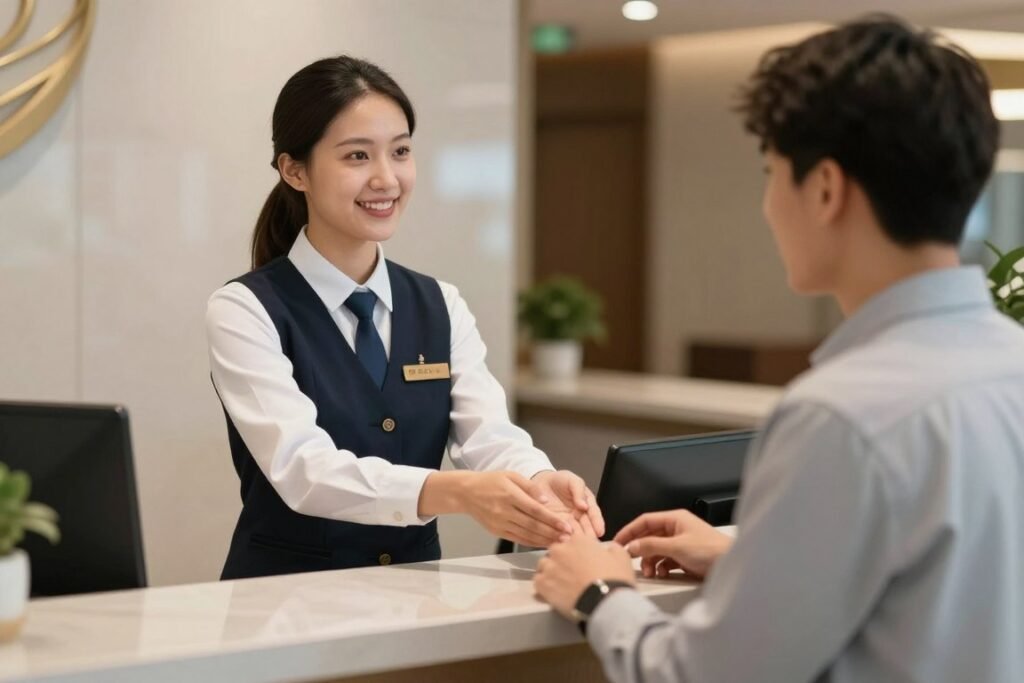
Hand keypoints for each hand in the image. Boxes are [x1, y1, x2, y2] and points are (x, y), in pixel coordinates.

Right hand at [420, 471, 571, 547]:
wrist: (467, 492)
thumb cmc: (492, 481)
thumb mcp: (511, 475)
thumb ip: (530, 487)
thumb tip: (546, 500)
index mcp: (510, 495)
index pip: (535, 510)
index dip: (552, 519)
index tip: (566, 525)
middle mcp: (505, 510)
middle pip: (532, 525)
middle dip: (552, 532)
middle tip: (569, 538)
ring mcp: (500, 522)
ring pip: (526, 534)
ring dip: (544, 540)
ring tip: (559, 543)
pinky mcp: (497, 531)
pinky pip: (517, 539)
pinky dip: (531, 542)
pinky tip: (543, 543)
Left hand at [531, 470, 604, 538]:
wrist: (541, 484)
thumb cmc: (560, 481)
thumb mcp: (572, 481)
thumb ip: (579, 491)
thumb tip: (585, 505)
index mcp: (586, 506)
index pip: (593, 515)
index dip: (597, 523)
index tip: (599, 531)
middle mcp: (578, 518)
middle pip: (585, 529)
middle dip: (587, 535)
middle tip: (589, 541)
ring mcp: (566, 524)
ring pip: (573, 534)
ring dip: (574, 539)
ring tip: (574, 543)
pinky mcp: (554, 528)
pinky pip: (557, 535)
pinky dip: (559, 539)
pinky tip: (560, 542)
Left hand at [533, 535, 634, 617]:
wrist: (606, 603)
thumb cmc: (614, 579)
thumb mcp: (622, 557)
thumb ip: (613, 548)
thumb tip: (609, 549)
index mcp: (579, 540)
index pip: (573, 540)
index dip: (578, 551)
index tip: (582, 560)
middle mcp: (561, 550)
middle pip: (556, 551)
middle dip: (563, 560)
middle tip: (573, 574)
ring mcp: (549, 567)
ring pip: (544, 565)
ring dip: (551, 572)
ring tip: (562, 584)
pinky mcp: (542, 585)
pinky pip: (538, 581)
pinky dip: (544, 586)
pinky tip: (554, 593)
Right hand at [614, 509, 732, 579]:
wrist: (732, 564)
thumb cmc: (711, 550)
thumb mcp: (676, 547)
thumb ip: (652, 545)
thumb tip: (633, 546)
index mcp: (675, 519)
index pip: (645, 521)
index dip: (630, 531)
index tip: (618, 542)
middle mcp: (677, 529)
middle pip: (650, 536)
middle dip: (641, 550)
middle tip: (631, 560)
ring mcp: (682, 543)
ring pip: (657, 550)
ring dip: (651, 561)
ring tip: (650, 572)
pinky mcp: (686, 557)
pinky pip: (666, 560)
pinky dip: (661, 567)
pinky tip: (662, 573)